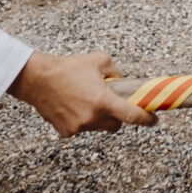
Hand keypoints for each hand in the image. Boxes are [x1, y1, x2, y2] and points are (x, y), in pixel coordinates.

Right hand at [7, 51, 154, 136]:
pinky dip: (81, 120)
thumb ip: (116, 72)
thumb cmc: (68, 68)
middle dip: (117, 117)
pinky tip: (73, 106)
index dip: (146, 120)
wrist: (38, 79)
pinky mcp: (66, 132)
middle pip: (116, 126)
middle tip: (112, 104)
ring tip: (86, 100)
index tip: (154, 120)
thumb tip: (122, 82)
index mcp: (103, 100)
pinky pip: (81, 128)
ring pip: (98, 127)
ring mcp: (79, 127)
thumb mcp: (100, 61)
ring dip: (98, 118)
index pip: (132, 116)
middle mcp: (92, 117)